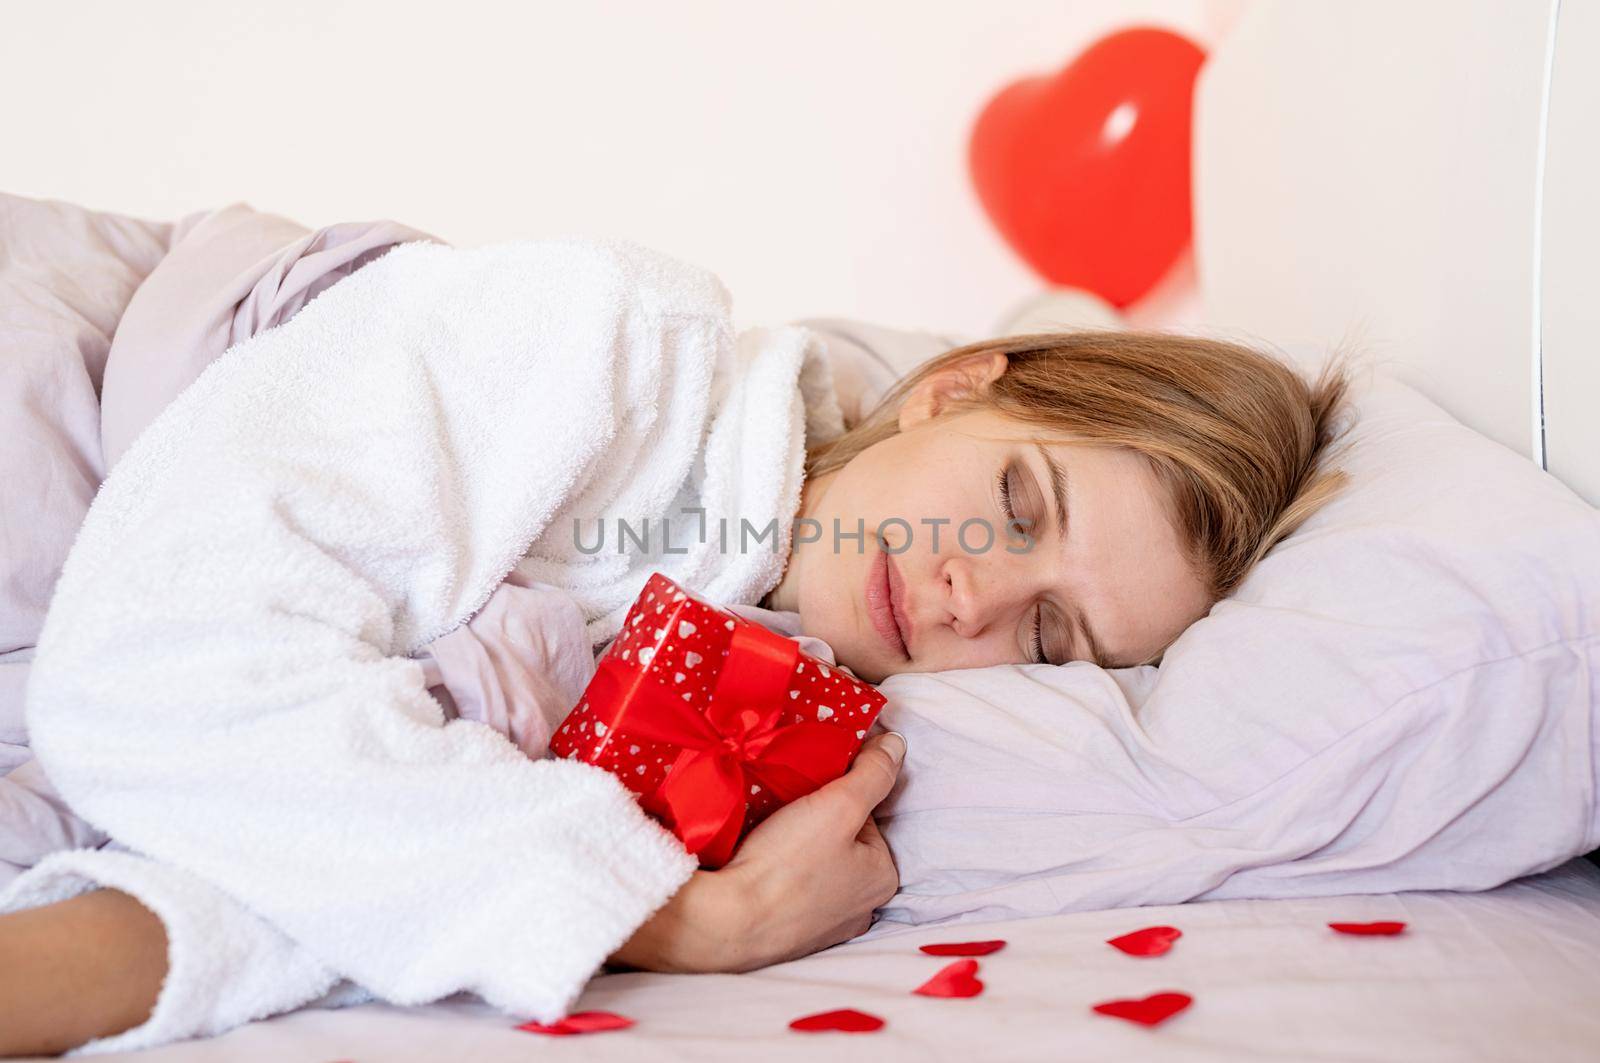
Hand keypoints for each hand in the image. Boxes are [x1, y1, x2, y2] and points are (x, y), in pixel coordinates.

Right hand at [609, 731, 905, 972]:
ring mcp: (826, 927)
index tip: (809, 794)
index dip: (837, 797)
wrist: (727, 921)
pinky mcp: (792, 936)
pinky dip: (780, 875)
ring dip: (796, 849)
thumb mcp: (839, 805)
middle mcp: (862, 908)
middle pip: (842, 842)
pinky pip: (792, 891)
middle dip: (817, 824)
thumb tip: (897, 743)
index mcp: (883, 877)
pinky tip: (761, 864)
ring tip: (769, 835)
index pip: (866, 817)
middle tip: (785, 813)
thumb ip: (873, 772)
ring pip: (816, 867)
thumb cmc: (788, 864)